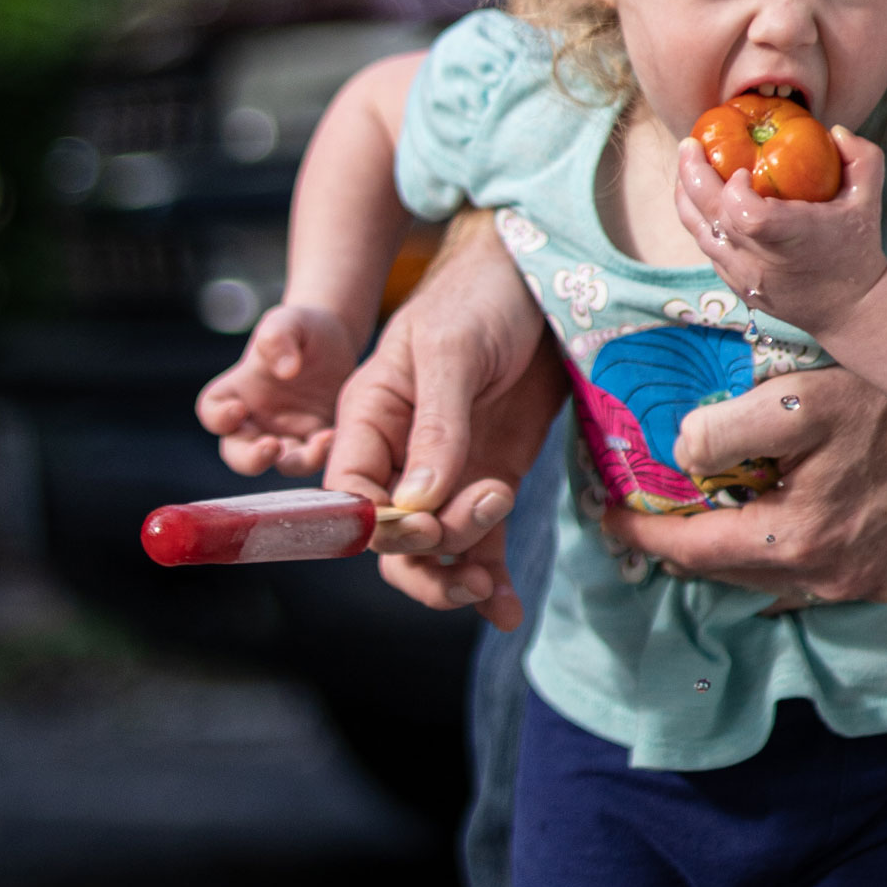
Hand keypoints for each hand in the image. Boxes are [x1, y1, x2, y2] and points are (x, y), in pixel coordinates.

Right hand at [195, 301, 358, 479]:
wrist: (337, 339)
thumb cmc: (301, 328)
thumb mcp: (288, 321)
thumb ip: (279, 338)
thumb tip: (286, 371)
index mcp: (239, 389)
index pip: (212, 411)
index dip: (218, 418)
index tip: (238, 409)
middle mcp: (257, 418)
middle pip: (238, 454)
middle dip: (250, 459)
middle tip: (271, 447)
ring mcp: (287, 433)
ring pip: (280, 464)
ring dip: (296, 461)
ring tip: (320, 441)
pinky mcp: (317, 438)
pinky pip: (315, 457)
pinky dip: (324, 453)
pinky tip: (337, 435)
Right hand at [326, 209, 562, 631]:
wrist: (539, 278)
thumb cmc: (481, 297)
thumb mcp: (453, 350)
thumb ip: (436, 426)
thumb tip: (417, 505)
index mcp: (369, 416)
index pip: (348, 493)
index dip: (376, 526)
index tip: (424, 526)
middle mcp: (398, 452)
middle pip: (387, 537)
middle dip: (424, 556)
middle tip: (476, 536)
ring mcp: (446, 471)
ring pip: (432, 550)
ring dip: (457, 575)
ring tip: (493, 583)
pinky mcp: (488, 478)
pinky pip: (479, 543)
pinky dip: (490, 579)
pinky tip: (507, 608)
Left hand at [619, 364, 886, 605]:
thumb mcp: (800, 397)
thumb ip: (729, 430)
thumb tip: (684, 457)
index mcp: (800, 541)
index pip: (696, 552)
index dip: (644, 536)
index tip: (606, 520)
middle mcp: (837, 578)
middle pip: (737, 573)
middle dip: (690, 547)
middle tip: (657, 518)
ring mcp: (877, 585)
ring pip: (784, 581)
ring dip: (746, 554)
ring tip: (718, 520)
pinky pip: (833, 577)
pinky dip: (801, 555)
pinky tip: (796, 521)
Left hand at [674, 127, 886, 337]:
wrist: (850, 309)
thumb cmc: (858, 249)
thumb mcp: (869, 200)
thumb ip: (862, 156)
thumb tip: (833, 130)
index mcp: (791, 237)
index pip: (745, 214)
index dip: (733, 188)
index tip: (742, 169)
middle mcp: (760, 260)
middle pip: (711, 216)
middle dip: (691, 174)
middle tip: (690, 144)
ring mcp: (743, 276)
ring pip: (698, 232)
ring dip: (686, 196)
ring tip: (687, 165)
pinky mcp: (735, 285)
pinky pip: (706, 246)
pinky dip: (698, 218)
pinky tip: (701, 196)